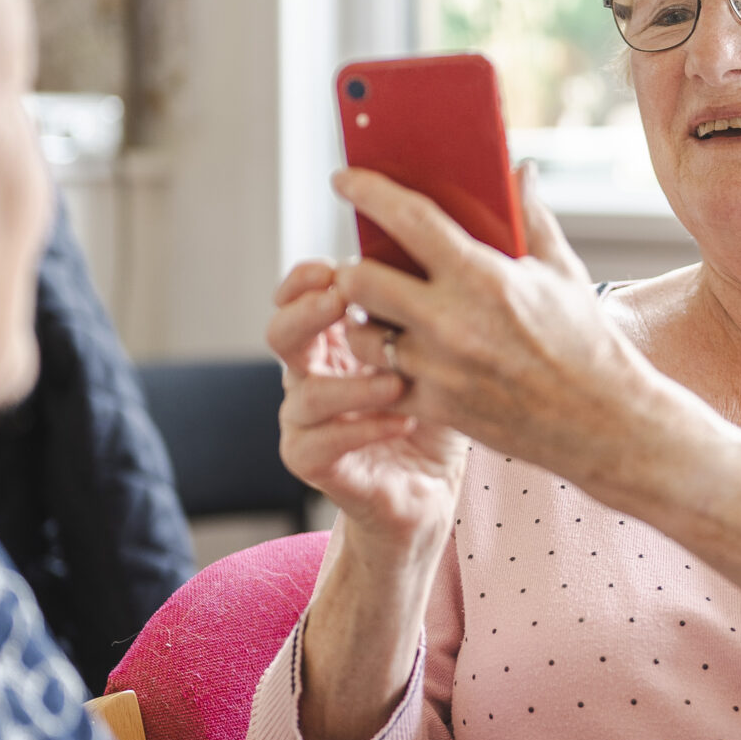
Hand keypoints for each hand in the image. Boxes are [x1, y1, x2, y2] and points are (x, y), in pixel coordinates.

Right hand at [265, 256, 465, 555]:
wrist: (428, 491)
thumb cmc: (436, 413)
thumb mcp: (439, 353)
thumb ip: (431, 310)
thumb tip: (459, 248)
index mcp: (333, 341)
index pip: (299, 297)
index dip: (306, 279)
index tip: (334, 266)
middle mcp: (310, 376)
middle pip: (282, 334)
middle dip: (307, 312)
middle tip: (343, 300)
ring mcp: (306, 422)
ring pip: (304, 393)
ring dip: (352, 383)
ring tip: (397, 381)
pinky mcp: (313, 464)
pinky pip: (320, 443)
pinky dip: (363, 428)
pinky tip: (402, 420)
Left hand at [328, 163, 649, 487]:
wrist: (602, 423)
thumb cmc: (586, 343)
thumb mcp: (563, 271)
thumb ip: (532, 217)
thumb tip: (521, 172)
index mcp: (484, 277)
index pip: (407, 219)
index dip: (367, 192)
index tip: (345, 180)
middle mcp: (452, 322)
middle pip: (360, 279)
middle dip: (353, 268)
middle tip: (365, 265)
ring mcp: (438, 369)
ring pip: (361, 333)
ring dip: (363, 319)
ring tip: (383, 313)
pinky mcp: (435, 408)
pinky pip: (380, 381)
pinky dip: (382, 367)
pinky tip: (398, 357)